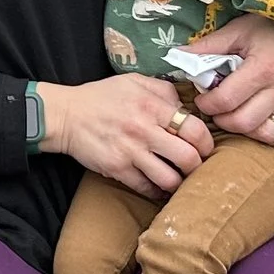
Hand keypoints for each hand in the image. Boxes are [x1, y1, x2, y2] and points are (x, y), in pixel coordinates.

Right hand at [41, 73, 213, 197]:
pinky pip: (147, 188)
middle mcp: (144, 130)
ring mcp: (130, 152)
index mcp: (152, 106)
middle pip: (188, 158)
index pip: (195, 129)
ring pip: (170, 179)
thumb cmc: (102, 97)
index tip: (204, 147)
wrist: (66, 115)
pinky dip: (158, 191)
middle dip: (198, 165)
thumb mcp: (134, 82)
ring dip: (179, 182)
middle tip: (195, 165)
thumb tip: (186, 107)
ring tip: (179, 178)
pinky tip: (159, 186)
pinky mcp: (117, 169)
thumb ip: (164, 91)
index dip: (206, 142)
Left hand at [188, 16, 273, 146]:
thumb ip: (209, 46)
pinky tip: (263, 124)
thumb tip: (178, 56)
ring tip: (237, 117)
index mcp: (262, 68)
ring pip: (266, 134)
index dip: (207, 104)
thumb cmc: (272, 26)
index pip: (225, 100)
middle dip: (222, 120)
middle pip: (244, 122)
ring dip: (247, 131)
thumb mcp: (238, 30)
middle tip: (216, 111)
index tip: (202, 99)